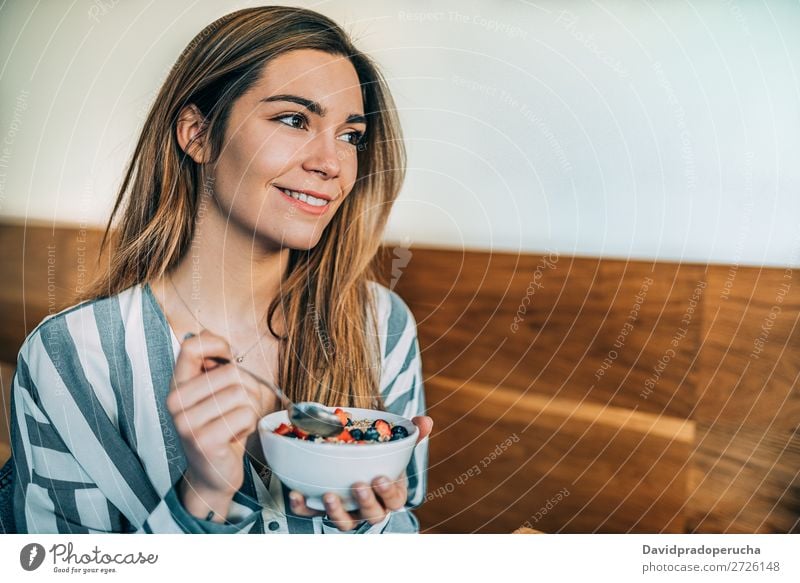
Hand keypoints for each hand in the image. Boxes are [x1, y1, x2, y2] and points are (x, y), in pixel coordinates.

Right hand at [167, 330, 265, 519]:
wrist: (212, 474)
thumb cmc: (218, 428)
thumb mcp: (211, 393)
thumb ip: (210, 365)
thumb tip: (208, 334)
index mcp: (176, 386)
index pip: (191, 347)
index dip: (218, 345)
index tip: (230, 358)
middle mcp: (175, 402)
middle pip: (231, 372)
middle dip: (249, 388)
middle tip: (240, 407)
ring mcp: (187, 423)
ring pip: (242, 393)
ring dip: (251, 408)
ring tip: (237, 422)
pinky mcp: (204, 441)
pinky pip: (245, 414)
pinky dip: (249, 423)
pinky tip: (236, 435)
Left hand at [289, 415, 432, 530]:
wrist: (352, 466)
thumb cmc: (378, 460)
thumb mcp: (395, 447)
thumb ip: (411, 435)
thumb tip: (425, 421)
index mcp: (390, 495)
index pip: (395, 500)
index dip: (389, 493)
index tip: (381, 478)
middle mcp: (370, 509)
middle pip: (372, 515)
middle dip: (366, 502)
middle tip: (358, 485)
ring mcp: (347, 513)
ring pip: (344, 522)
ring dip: (336, 511)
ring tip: (330, 495)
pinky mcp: (321, 512)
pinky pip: (311, 515)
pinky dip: (303, 507)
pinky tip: (296, 494)